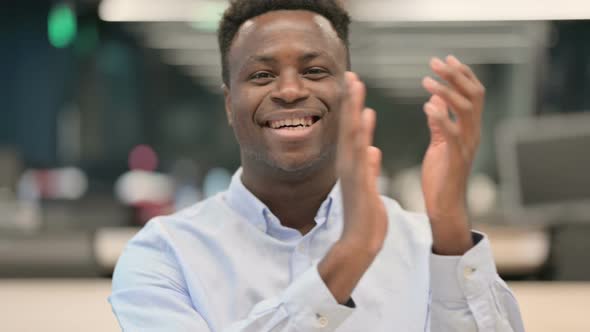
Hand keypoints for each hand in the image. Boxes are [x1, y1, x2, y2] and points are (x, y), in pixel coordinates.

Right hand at [336, 72, 387, 254]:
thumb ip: (370, 166)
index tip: (354, 86)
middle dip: (350, 100)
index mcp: (352, 164)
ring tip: (356, 84)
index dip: (353, 108)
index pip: (352, 131)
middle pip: (348, 126)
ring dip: (353, 108)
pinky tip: (366, 114)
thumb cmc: (366, 216)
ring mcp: (351, 171)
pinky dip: (362, 132)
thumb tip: (373, 150)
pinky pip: (361, 151)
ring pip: (351, 133)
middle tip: (351, 74)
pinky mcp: (359, 180)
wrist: (361, 241)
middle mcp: (348, 163)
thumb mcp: (370, 186)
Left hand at [421, 55, 484, 254]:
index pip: (473, 94)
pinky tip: (428, 106)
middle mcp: (473, 134)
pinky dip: (442, 118)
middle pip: (474, 95)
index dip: (462, 74)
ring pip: (467, 110)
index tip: (446, 59)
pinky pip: (453, 134)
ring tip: (427, 80)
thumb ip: (439, 122)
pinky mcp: (456, 159)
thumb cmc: (441, 177)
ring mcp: (467, 146)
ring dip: (447, 91)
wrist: (444, 207)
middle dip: (456, 75)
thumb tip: (435, 99)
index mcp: (469, 129)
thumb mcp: (439, 144)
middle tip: (436, 61)